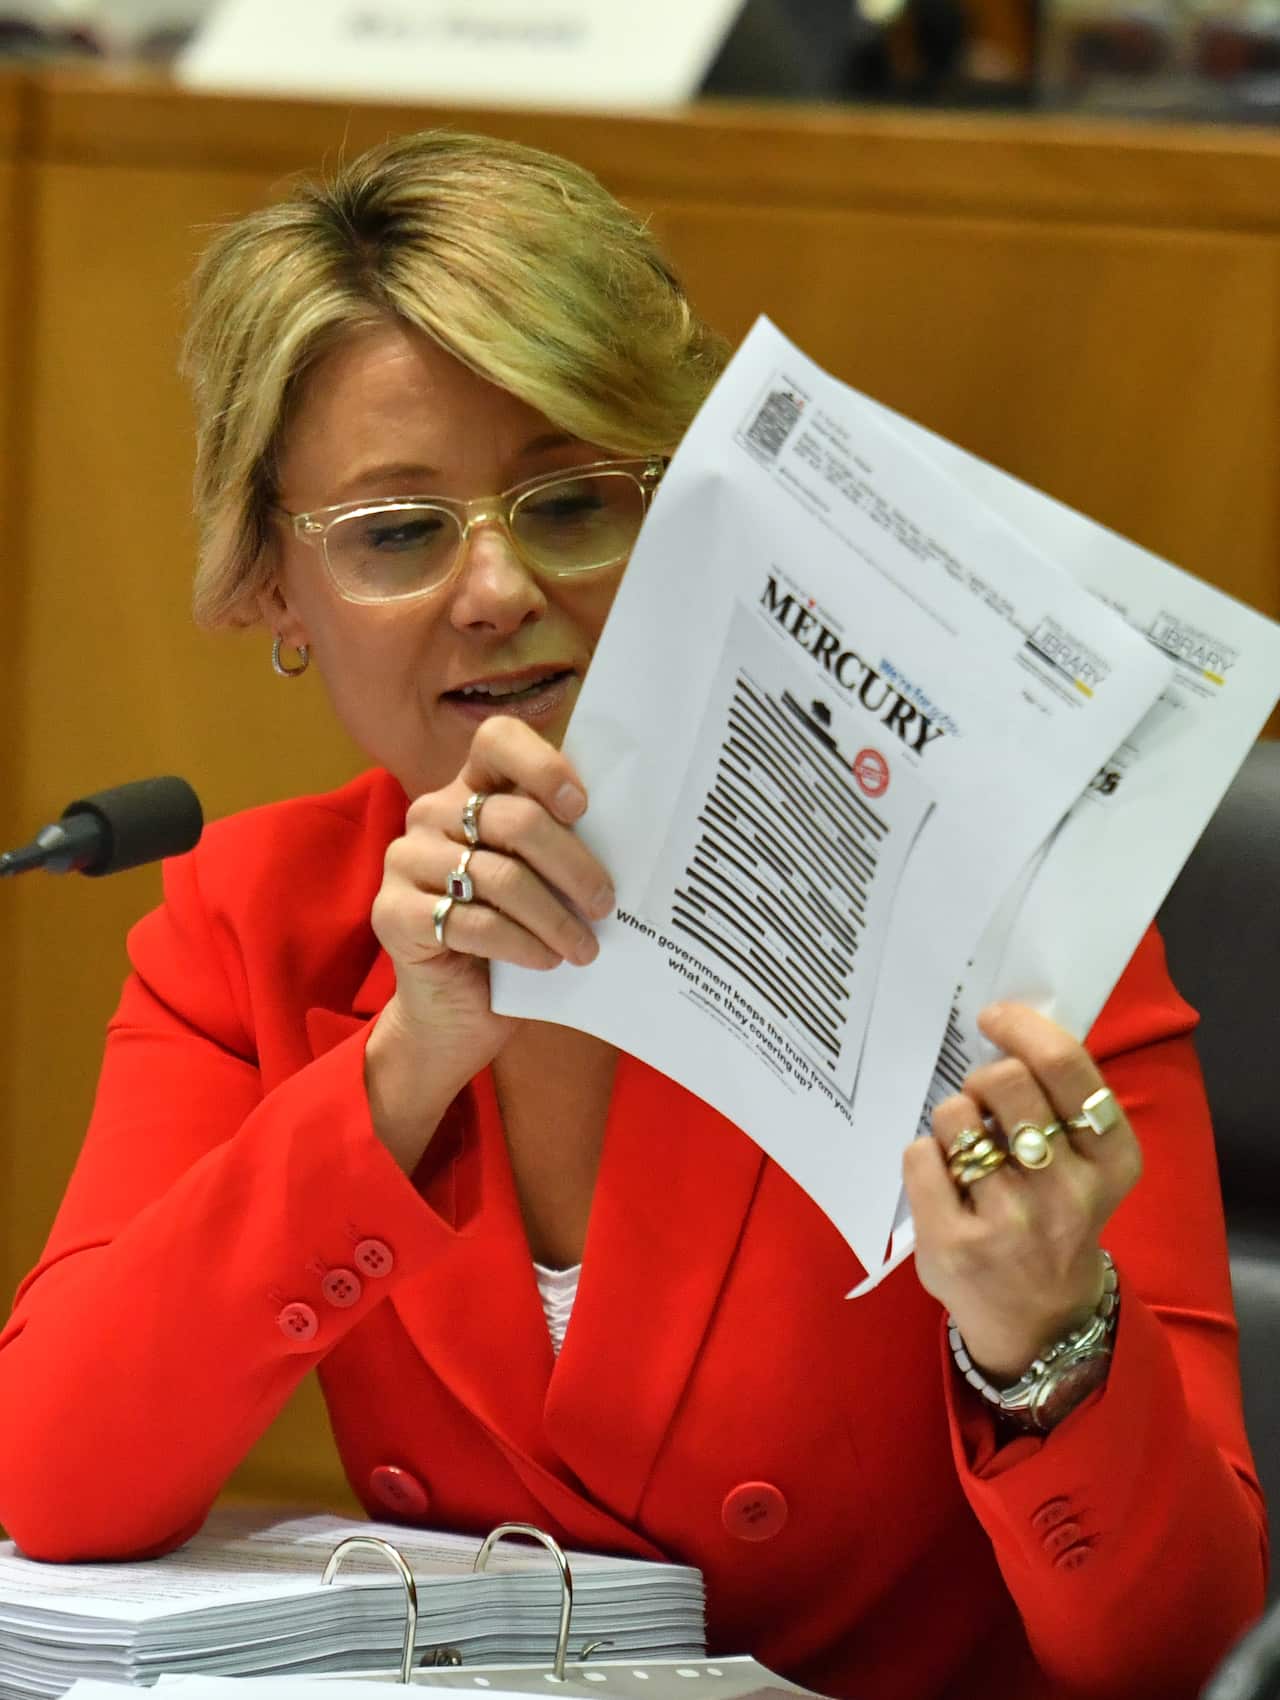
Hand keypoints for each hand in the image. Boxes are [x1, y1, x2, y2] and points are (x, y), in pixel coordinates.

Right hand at [364, 717, 614, 1169]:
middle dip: (574, 865)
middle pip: (515, 819)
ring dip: (555, 918)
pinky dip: (522, 944)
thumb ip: (562, 849)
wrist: (454, 1016)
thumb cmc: (511, 941)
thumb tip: (636, 838)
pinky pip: (474, 923)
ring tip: (587, 949)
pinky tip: (547, 961)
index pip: (498, 740)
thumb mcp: (541, 885)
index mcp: (469, 791)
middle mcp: (431, 814)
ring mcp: (406, 862)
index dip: (543, 765)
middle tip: (607, 904)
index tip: (583, 808)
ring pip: (500, 878)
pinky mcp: (394, 914)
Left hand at [903, 1002, 1141, 1383]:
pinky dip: (924, 1156)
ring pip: (956, 1116)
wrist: (1041, 1321)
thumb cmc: (1057, 1220)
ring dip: (953, 1119)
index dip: (1024, 1028)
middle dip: (983, 1078)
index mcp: (1111, 1163)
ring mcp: (1009, 1222)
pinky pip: (919, 1156)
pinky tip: (945, 1182)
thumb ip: (1061, 1105)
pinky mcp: (954, 1245)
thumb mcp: (1088, 1167)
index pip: (1067, 1068)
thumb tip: (1007, 1027)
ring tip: (967, 1151)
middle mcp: (1067, 1193)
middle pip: (1005, 1081)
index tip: (994, 1018)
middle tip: (983, 1103)